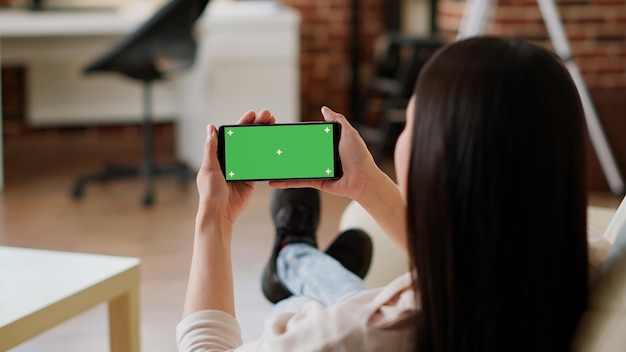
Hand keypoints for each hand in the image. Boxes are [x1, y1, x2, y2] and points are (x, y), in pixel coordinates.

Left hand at [196, 110, 275, 228]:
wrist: (220, 213)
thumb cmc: (210, 192)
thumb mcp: (209, 167)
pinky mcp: (250, 179)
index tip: (253, 114)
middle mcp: (231, 159)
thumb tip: (210, 128)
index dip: (243, 123)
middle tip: (268, 116)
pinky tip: (274, 146)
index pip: (233, 135)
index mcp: (219, 155)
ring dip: (263, 137)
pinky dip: (267, 154)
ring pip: (255, 149)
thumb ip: (211, 148)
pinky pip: (260, 164)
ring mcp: (242, 168)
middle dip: (257, 126)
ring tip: (273, 126)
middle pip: (246, 139)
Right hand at [270, 106, 380, 201]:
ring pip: (296, 167)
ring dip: (281, 167)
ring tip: (268, 163)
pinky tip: (273, 181)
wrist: (364, 180)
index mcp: (329, 144)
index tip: (283, 133)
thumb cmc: (359, 156)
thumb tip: (325, 109)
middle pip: (300, 152)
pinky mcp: (317, 182)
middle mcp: (322, 156)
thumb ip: (337, 120)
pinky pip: (299, 181)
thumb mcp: (349, 133)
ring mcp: (318, 169)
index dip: (297, 136)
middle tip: (269, 147)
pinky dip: (286, 182)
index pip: (309, 138)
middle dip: (285, 150)